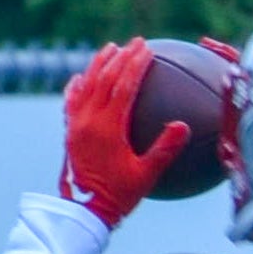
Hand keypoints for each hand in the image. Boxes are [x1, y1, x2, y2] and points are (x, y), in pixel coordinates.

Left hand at [60, 38, 189, 226]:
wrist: (84, 211)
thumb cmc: (119, 196)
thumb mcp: (146, 175)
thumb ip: (164, 149)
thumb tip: (183, 126)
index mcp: (107, 128)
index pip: (123, 87)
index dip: (136, 65)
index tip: (147, 50)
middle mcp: (88, 121)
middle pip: (104, 79)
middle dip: (121, 57)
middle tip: (134, 42)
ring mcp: (75, 125)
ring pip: (86, 85)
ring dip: (98, 65)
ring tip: (109, 48)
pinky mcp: (68, 132)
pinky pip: (71, 102)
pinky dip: (76, 86)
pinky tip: (79, 78)